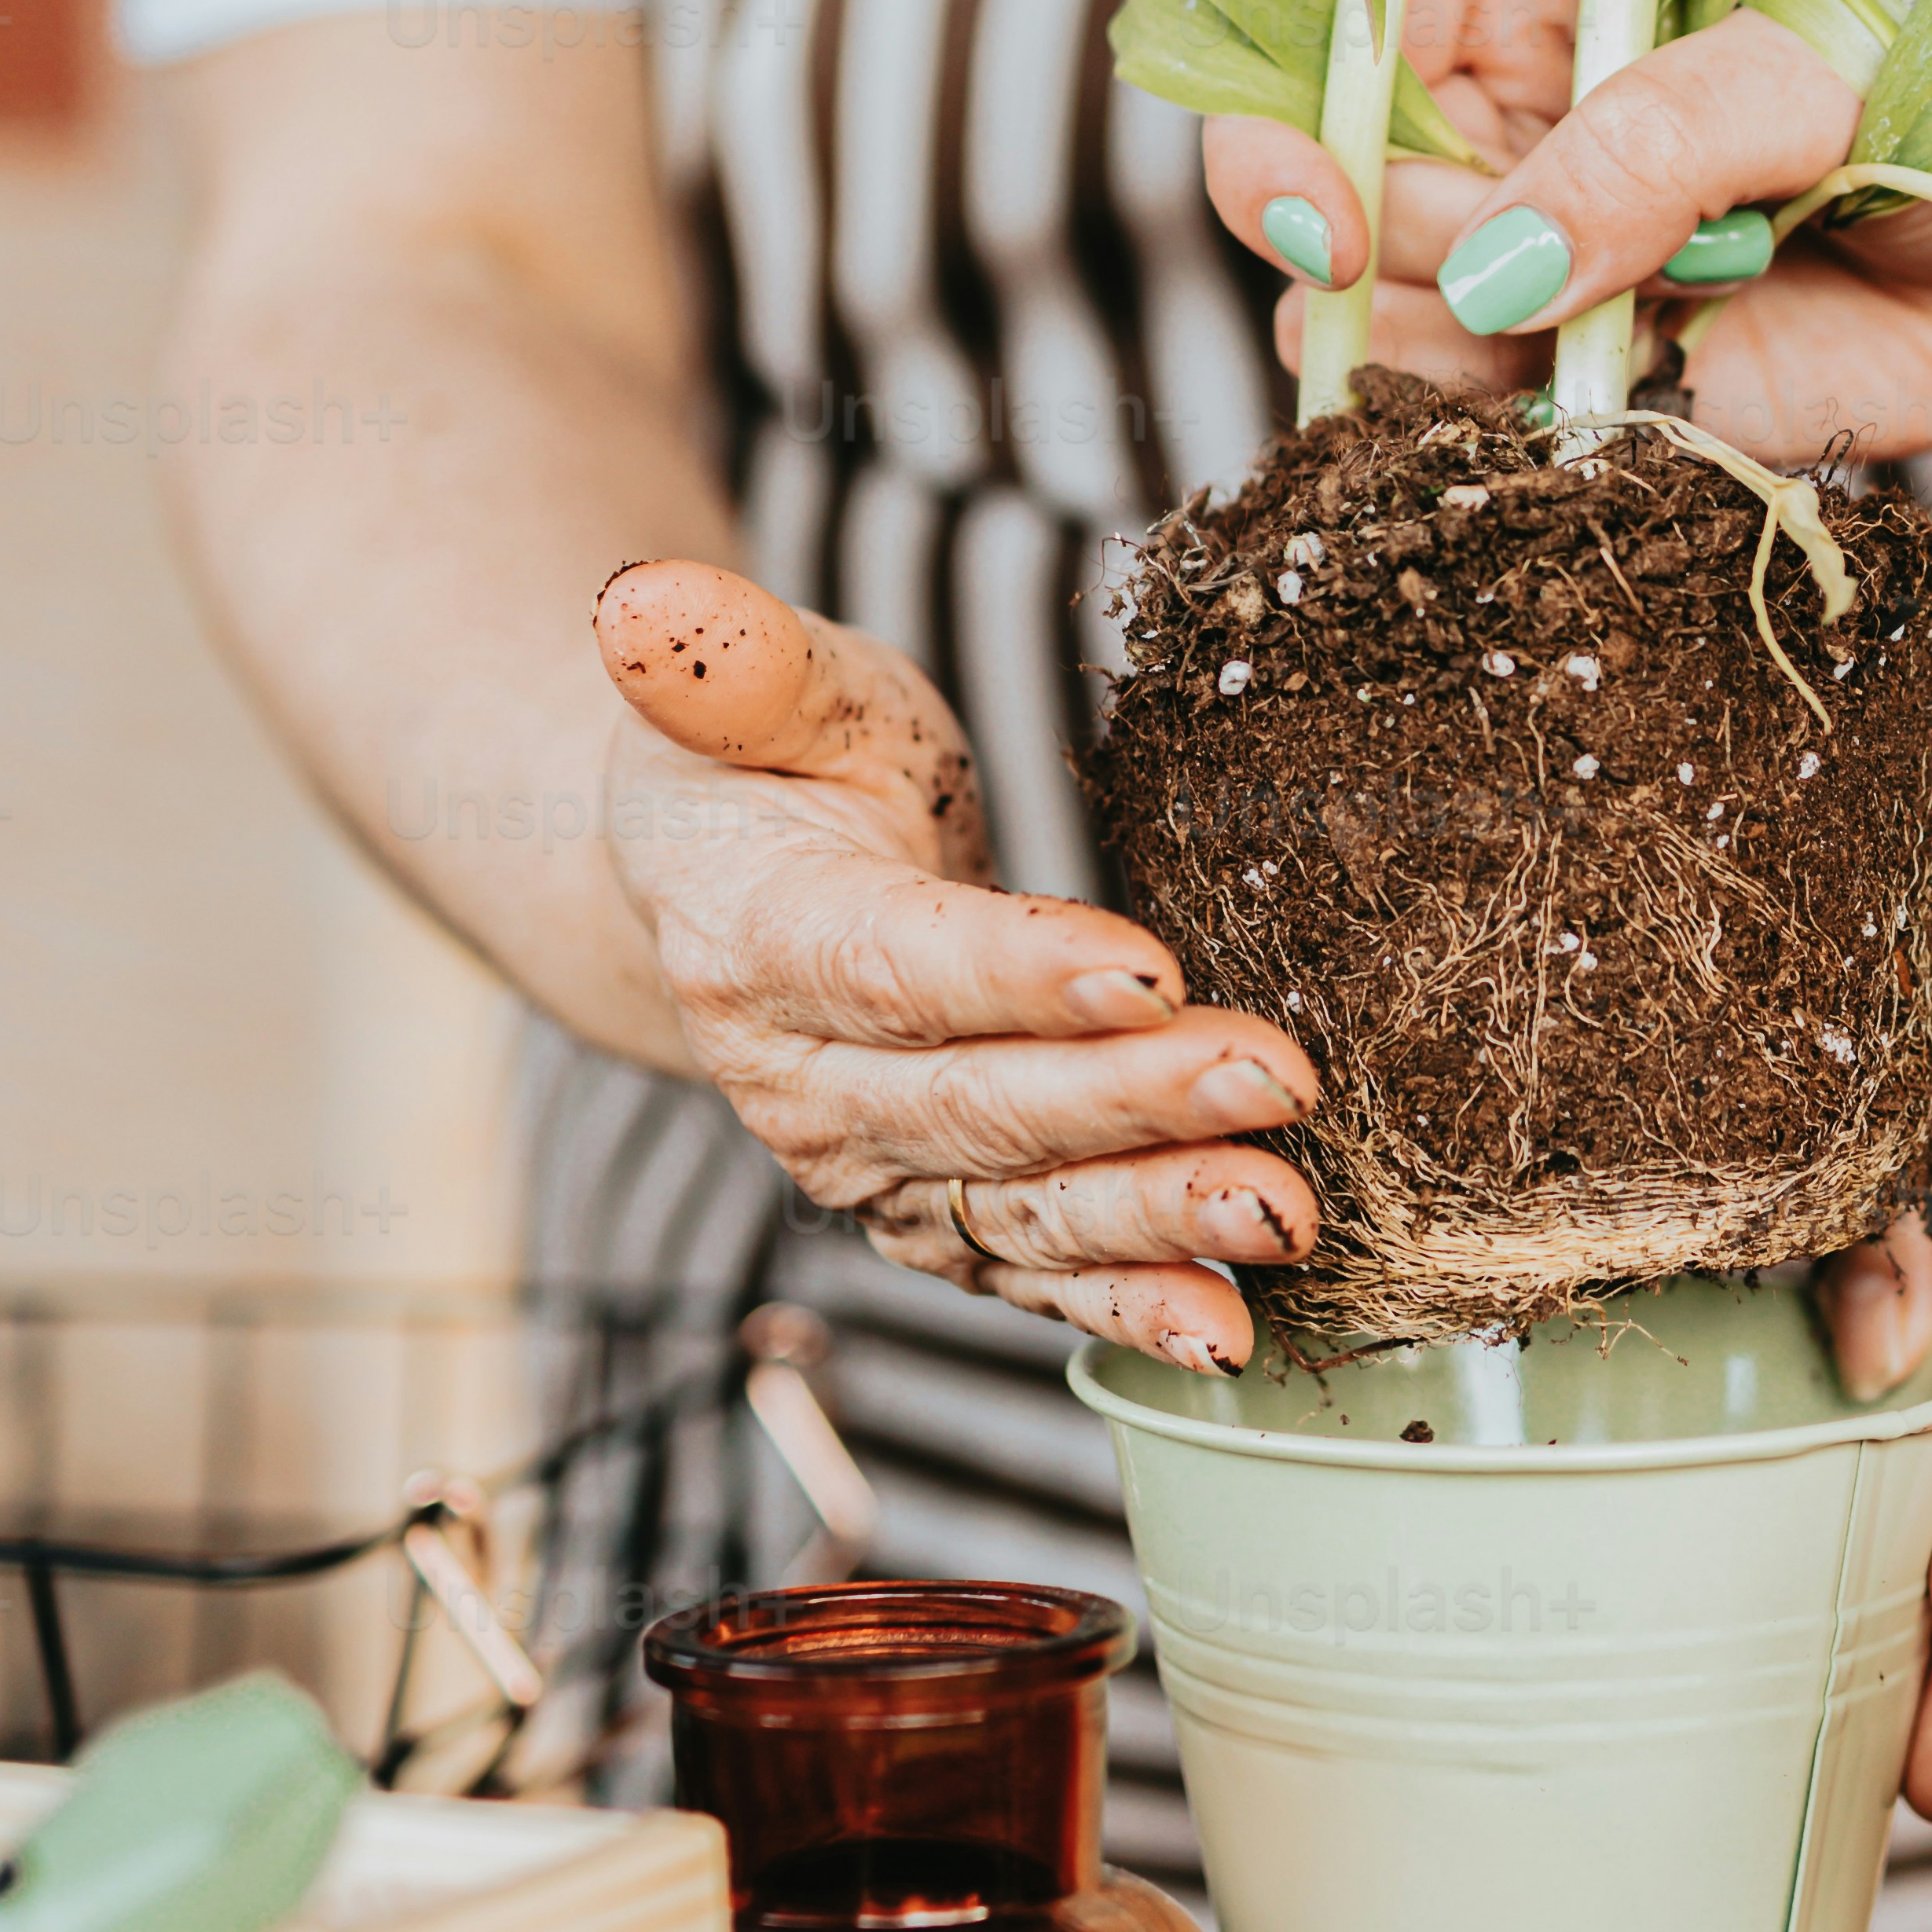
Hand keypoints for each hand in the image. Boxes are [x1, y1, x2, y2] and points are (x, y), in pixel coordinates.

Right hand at [596, 559, 1320, 1366]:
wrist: (716, 897)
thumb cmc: (770, 769)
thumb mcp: (761, 690)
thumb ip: (731, 659)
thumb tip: (647, 601)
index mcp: (755, 938)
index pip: (895, 967)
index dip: (1016, 976)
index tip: (1148, 969)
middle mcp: (800, 1084)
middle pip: (976, 1106)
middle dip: (1133, 1104)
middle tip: (1277, 1086)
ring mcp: (868, 1171)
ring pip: (1017, 1211)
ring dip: (1156, 1223)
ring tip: (1284, 1214)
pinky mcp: (933, 1219)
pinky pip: (1032, 1277)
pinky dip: (1127, 1307)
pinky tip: (1231, 1331)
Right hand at [1203, 0, 1931, 460]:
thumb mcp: (1823, 71)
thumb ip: (1661, 136)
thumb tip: (1508, 265)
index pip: (1341, 42)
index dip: (1291, 135)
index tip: (1337, 218)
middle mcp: (1509, 126)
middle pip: (1335, 206)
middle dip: (1421, 254)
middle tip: (1571, 269)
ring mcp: (1543, 268)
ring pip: (1382, 334)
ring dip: (1471, 355)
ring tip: (1645, 319)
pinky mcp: (1596, 394)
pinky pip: (1484, 435)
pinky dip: (1522, 440)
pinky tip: (1636, 393)